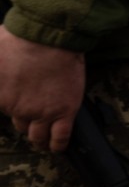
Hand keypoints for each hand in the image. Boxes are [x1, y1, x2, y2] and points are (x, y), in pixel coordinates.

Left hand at [0, 26, 84, 151]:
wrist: (47, 39)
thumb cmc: (18, 40)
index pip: (4, 110)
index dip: (13, 107)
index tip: (19, 105)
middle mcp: (17, 109)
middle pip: (20, 125)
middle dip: (26, 123)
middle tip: (33, 122)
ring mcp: (42, 112)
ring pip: (38, 135)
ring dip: (40, 140)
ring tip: (44, 141)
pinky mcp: (64, 112)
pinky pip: (60, 137)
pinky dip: (58, 145)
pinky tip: (57, 147)